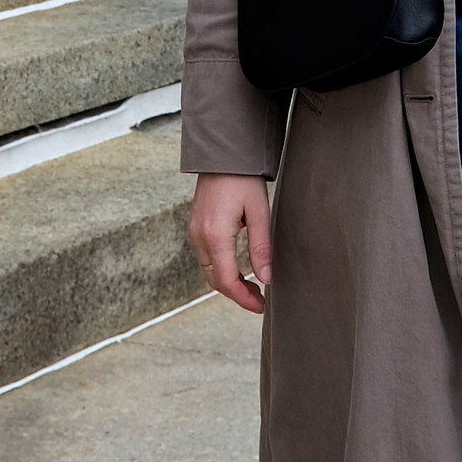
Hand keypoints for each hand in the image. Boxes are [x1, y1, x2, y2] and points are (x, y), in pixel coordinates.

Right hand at [189, 172, 272, 313]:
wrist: (222, 155)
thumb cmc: (243, 180)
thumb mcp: (259, 213)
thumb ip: (262, 248)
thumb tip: (267, 279)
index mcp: (215, 235)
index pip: (226, 281)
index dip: (243, 299)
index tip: (262, 306)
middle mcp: (199, 237)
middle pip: (215, 280)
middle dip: (237, 294)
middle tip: (261, 300)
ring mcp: (194, 232)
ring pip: (209, 271)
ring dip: (229, 283)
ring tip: (253, 287)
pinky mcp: (195, 227)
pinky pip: (205, 258)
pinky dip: (221, 270)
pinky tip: (239, 269)